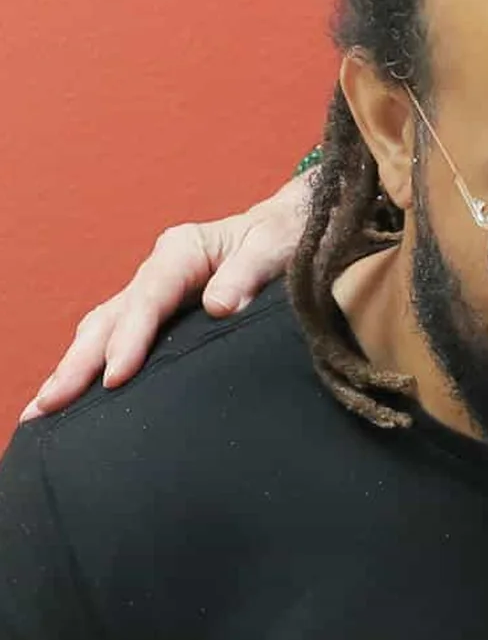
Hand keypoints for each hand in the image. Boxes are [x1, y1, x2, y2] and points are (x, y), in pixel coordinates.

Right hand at [21, 175, 313, 419]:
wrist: (291, 229)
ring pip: (101, 331)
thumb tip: (221, 307)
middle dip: (76, 363)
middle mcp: (158, 270)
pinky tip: (72, 399)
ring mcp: (152, 293)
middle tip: (48, 405)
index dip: (129, 339)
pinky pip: (115, 339)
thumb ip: (250, 273)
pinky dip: (90, 367)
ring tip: (42, 411)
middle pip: (109, 318)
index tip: (115, 377)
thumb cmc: (285, 238)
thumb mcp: (276, 248)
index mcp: (183, 251)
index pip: (148, 299)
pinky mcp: (156, 315)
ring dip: (71, 369)